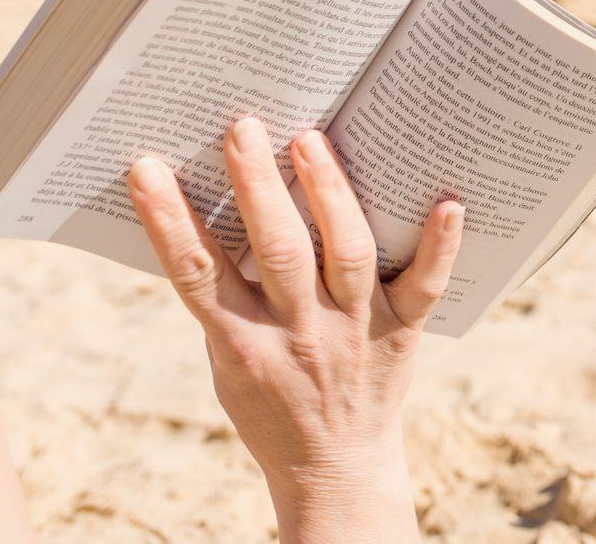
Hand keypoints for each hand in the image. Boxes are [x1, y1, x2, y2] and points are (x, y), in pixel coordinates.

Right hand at [127, 117, 463, 543]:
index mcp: (242, 342)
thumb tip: (212, 206)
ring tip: (310, 140)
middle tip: (243, 126)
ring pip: (344, 253)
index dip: (168, 219)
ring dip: (328, 193)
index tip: (146, 165)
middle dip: (256, 186)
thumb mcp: (228, 360)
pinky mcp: (403, 329)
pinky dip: (440, 245)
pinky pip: (426, 284)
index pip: (196, 272)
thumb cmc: (271, 401)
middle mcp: (300, 331)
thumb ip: (225, 297)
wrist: (335, 469)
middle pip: (276, 251)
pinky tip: (449, 203)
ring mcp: (356, 328)